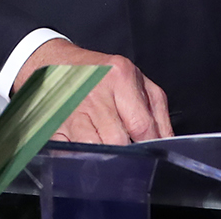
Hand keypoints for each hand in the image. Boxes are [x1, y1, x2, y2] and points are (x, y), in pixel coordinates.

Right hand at [13, 38, 172, 144]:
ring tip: (106, 147)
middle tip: (127, 150)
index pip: (141, 125)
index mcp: (120, 76)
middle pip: (118, 141)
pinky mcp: (53, 124)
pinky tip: (86, 148)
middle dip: (126, 151)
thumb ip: (157, 111)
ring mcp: (72, 110)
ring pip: (95, 150)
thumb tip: (167, 141)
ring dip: (103, 156)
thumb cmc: (100, 73)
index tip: (150, 154)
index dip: (148, 145)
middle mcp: (95, 92)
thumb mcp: (136, 80)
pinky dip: (81, 157)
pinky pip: (71, 152)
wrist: (57, 63)